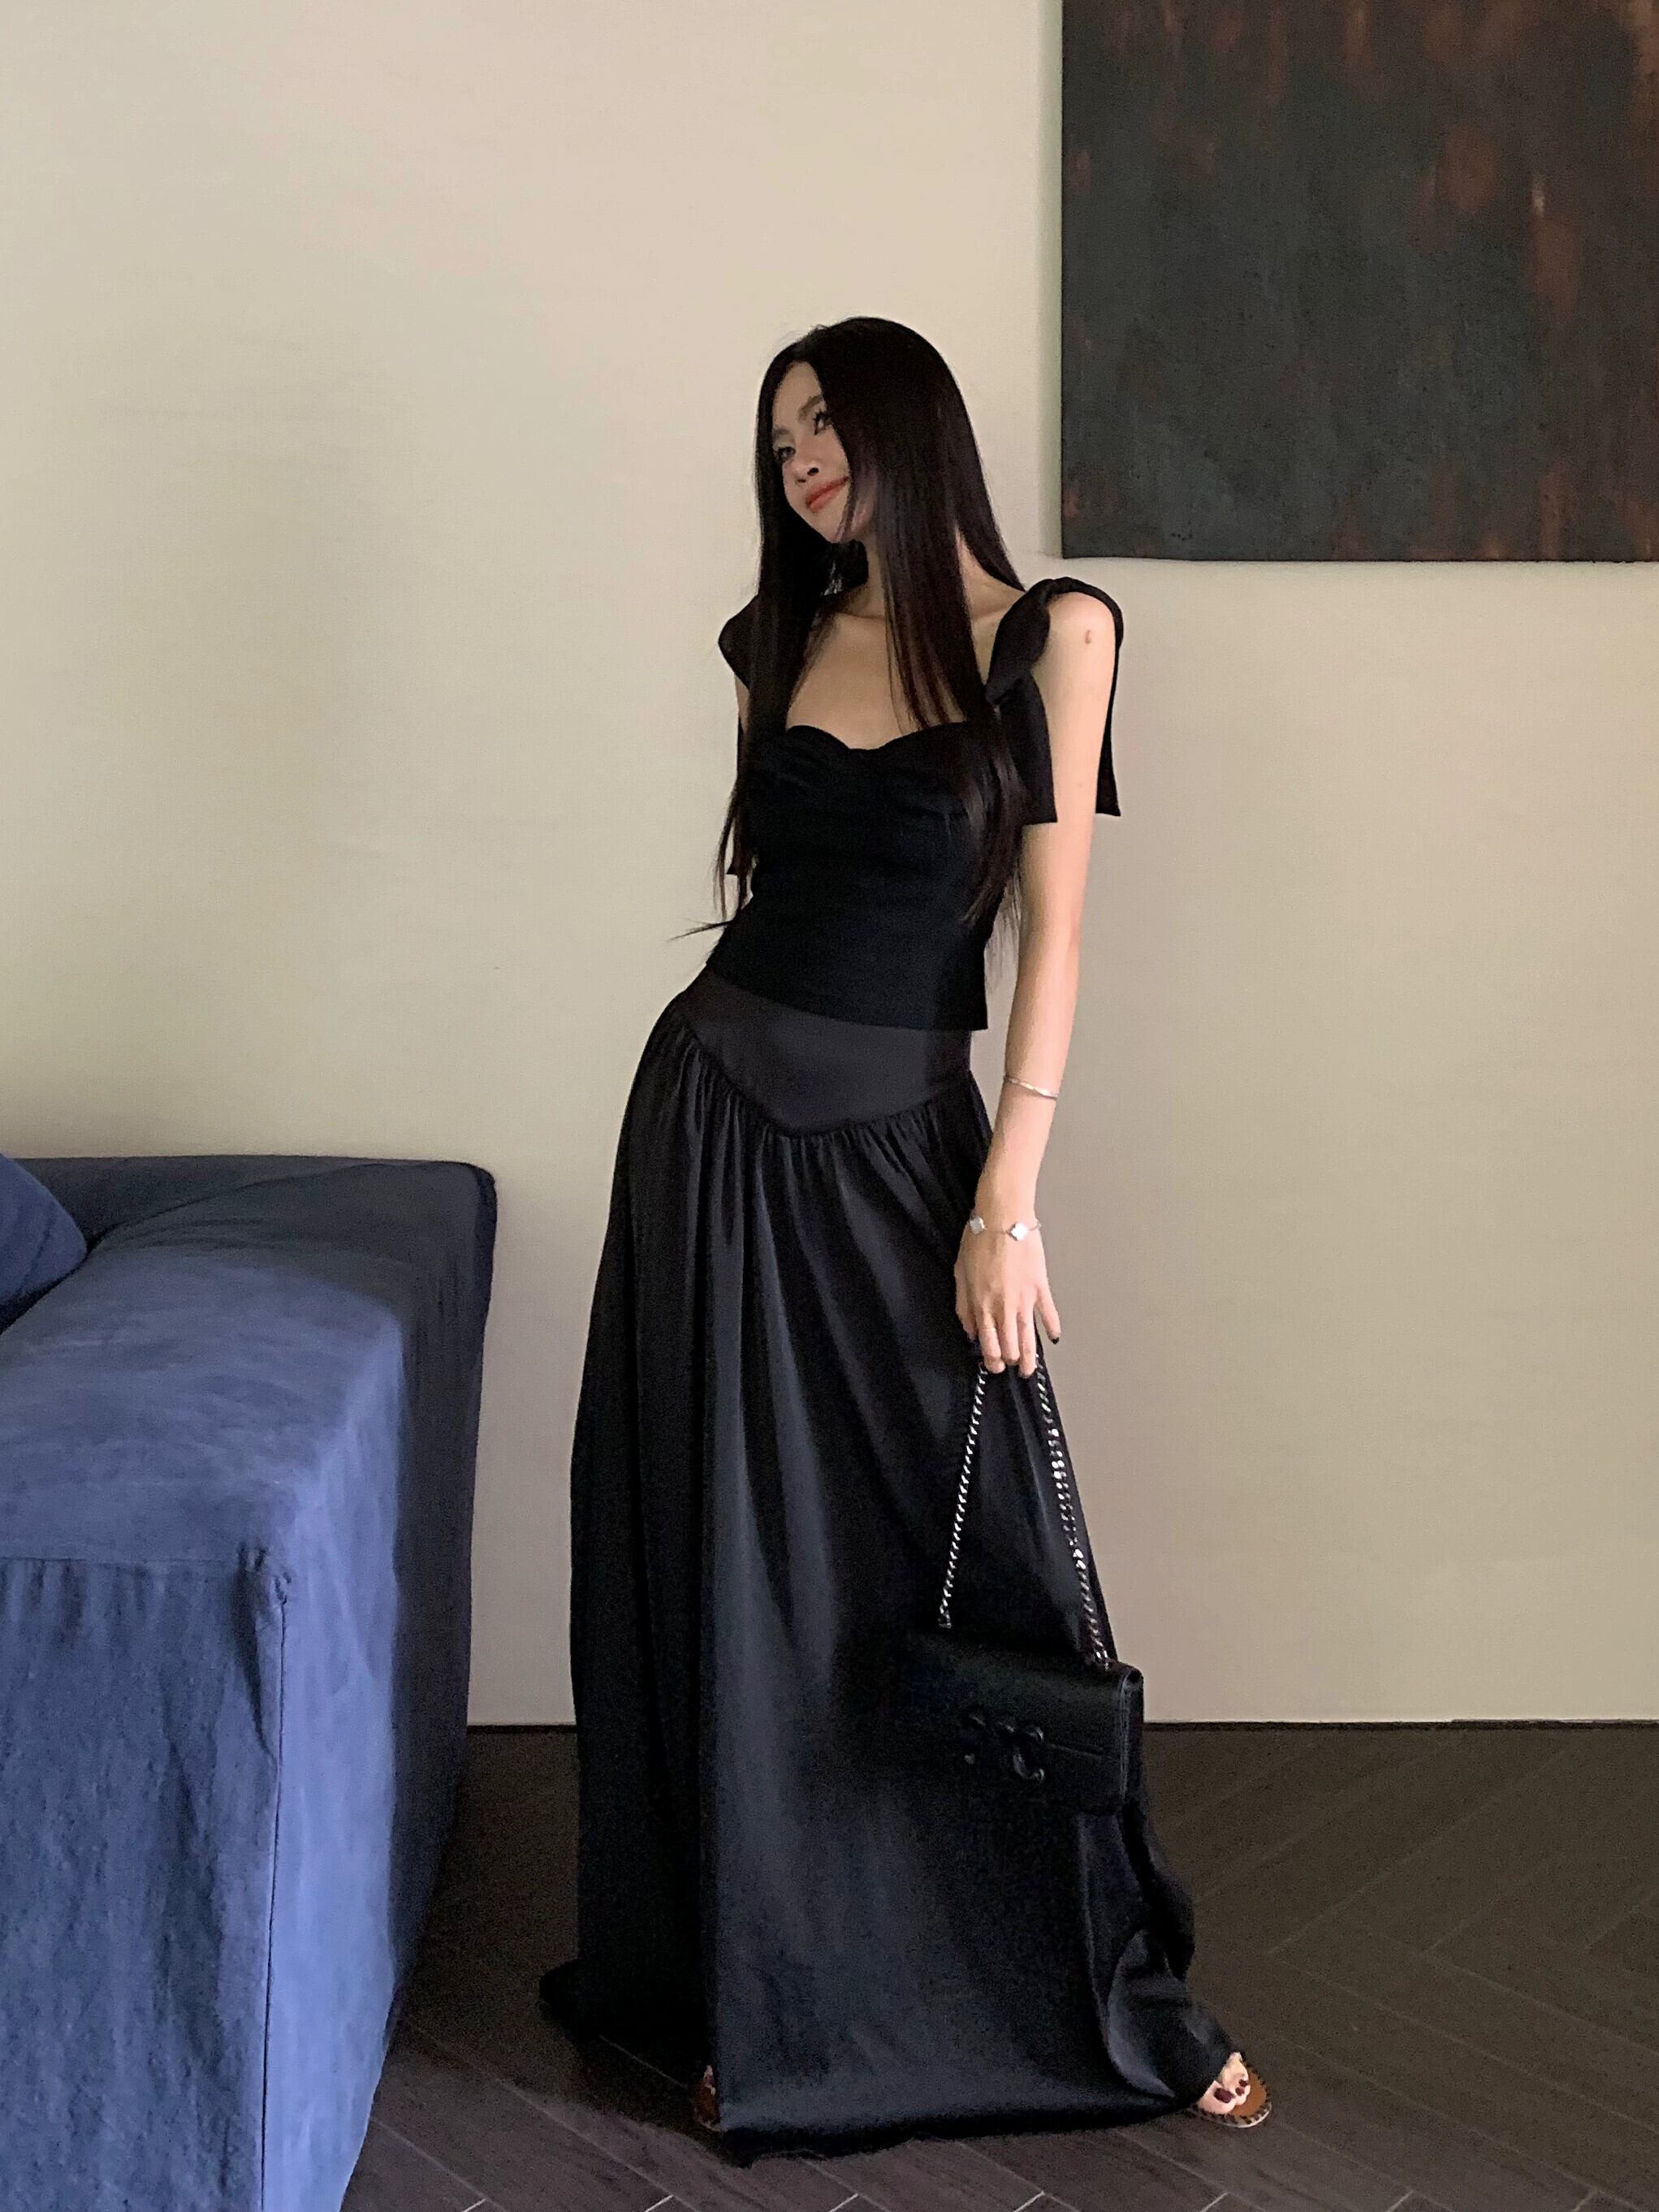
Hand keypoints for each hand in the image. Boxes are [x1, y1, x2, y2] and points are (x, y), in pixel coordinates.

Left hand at [954, 1218, 1060, 1377]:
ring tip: (1030, 1370)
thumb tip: (970, 1330)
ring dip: (1030, 1358)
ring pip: (1028, 1338)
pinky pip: (1048, 1313)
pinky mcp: (1040, 1287)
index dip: (992, 1360)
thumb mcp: (960, 1273)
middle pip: (1010, 1346)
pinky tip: (1054, 1338)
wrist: (1003, 1217)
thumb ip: (964, 1306)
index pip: (988, 1344)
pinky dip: (1052, 1327)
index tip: (994, 1366)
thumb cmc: (978, 1240)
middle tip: (1012, 1367)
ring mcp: (1024, 1299)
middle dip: (1010, 1361)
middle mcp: (1003, 1307)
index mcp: (981, 1304)